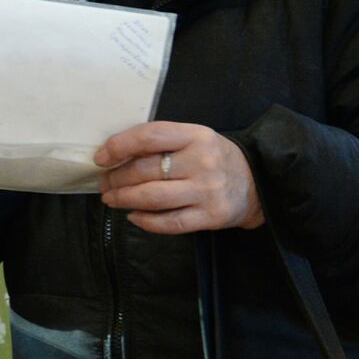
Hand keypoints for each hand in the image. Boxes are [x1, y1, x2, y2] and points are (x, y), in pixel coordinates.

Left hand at [95, 122, 264, 234]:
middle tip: (105, 184)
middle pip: (146, 170)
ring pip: (153, 197)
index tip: (101, 157)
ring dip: (124, 199)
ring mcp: (207, 191)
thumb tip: (115, 154)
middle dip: (117, 178)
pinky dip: (145, 221)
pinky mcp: (210, 216)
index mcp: (196, 136)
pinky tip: (133, 216)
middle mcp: (203, 162)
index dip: (119, 146)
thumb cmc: (213, 158)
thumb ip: (161, 143)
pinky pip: (169, 222)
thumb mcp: (194, 138)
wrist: (257, 183)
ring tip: (111, 199)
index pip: (149, 136)